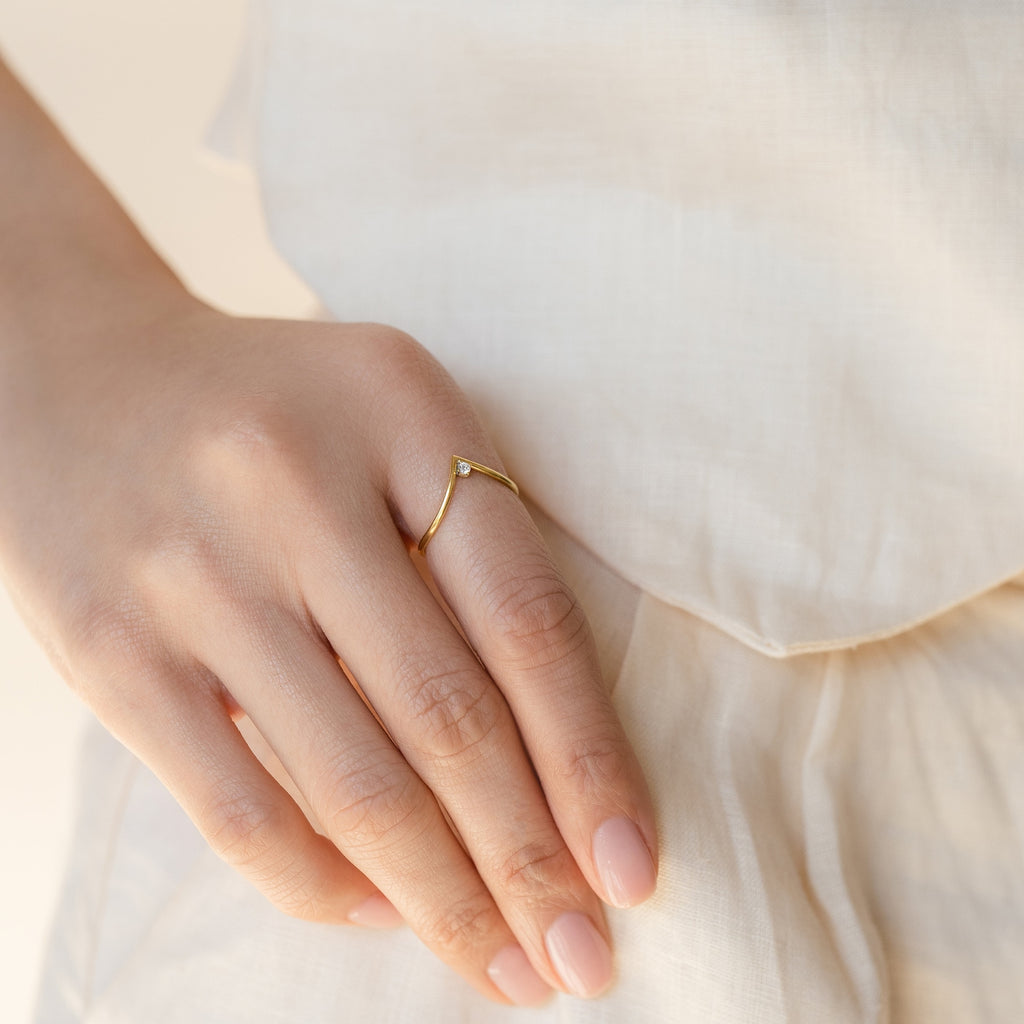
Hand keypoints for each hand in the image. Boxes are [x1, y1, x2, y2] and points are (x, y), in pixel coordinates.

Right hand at [0, 300, 656, 1004]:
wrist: (81, 377)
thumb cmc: (276, 414)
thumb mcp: (391, 424)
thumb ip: (471, 550)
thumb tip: (555, 757)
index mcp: (401, 410)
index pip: (526, 618)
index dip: (590, 761)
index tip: (632, 871)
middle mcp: (296, 485)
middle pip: (449, 716)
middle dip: (528, 861)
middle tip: (580, 960)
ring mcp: (197, 571)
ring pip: (353, 782)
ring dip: (443, 900)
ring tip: (503, 968)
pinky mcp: (113, 650)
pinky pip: (237, 808)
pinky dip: (323, 886)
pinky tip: (386, 914)